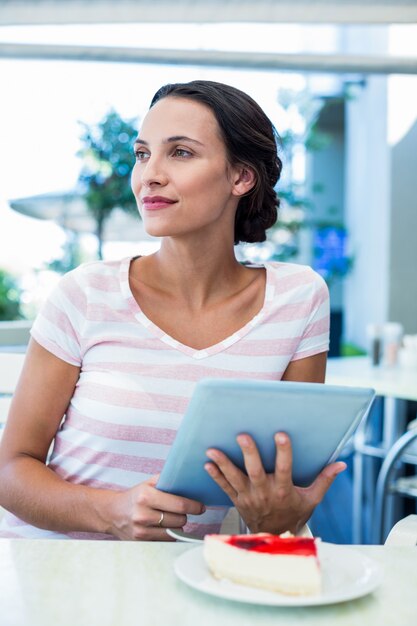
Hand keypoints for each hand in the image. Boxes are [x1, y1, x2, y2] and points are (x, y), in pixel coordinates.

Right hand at [108, 475, 204, 540]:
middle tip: (183, 511)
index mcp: (146, 496)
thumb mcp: (148, 483)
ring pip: (175, 531)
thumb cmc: (135, 496)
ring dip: (178, 525)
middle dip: (185, 515)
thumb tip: (189, 479)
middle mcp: (143, 515)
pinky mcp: (141, 542)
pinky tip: (165, 526)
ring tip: (173, 518)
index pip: (179, 504)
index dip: (194, 506)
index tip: (201, 507)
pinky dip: (169, 534)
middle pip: (180, 519)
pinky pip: (166, 540)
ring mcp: (142, 531)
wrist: (111, 512)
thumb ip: (166, 480)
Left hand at [205, 433, 345, 534]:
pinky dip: (216, 476)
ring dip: (224, 464)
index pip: (284, 468)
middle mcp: (265, 493)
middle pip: (255, 471)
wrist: (275, 538)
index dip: (283, 452)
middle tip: (242, 436)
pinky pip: (224, 488)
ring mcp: (249, 497)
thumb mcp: (312, 499)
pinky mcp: (237, 500)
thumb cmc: (294, 514)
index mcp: (284, 491)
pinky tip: (207, 464)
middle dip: (249, 453)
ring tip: (212, 450)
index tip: (281, 434)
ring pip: (235, 478)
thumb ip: (324, 480)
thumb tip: (341, 464)